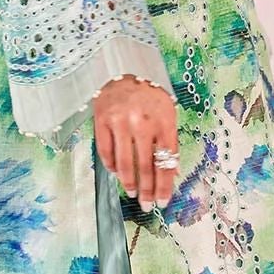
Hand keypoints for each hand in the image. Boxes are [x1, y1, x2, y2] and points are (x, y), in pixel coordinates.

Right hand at [92, 75, 179, 211]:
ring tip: (132, 193)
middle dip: (147, 190)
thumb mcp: (167, 113)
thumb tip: (172, 173)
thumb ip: (169, 141)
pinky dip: (111, 166)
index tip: (163, 201)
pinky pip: (106, 152)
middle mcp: (142, 123)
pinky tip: (116, 174)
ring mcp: (120, 122)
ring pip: (124, 163)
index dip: (164, 185)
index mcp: (164, 121)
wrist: (122, 69)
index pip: (166, 161)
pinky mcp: (102, 121)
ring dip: (128, 182)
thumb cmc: (149, 95)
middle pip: (146, 166)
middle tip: (146, 205)